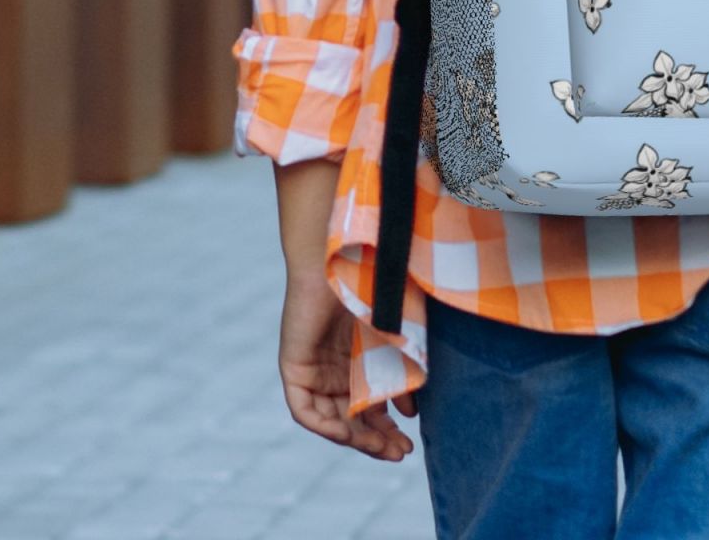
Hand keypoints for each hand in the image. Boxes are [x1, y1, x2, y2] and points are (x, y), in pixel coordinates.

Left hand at [278, 270, 419, 459]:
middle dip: (376, 440)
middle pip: (352, 419)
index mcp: (358, 360)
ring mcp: (314, 370)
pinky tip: (348, 434)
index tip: (410, 442)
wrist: (346, 254)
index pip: (369, 406)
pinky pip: (305, 411)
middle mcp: (335, 370)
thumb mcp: (396, 335)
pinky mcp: (294, 367)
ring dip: (356, 438)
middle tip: (401, 453)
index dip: (388, 429)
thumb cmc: (374, 283)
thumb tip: (413, 412)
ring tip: (385, 448)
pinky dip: (325, 425)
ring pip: (332, 419)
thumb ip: (403, 370)